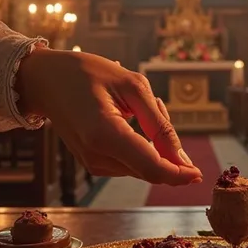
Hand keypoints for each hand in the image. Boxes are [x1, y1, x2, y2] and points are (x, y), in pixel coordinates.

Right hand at [16, 48, 201, 185]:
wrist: (47, 79)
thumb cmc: (89, 73)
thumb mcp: (132, 86)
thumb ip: (159, 124)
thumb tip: (181, 159)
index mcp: (105, 134)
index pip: (151, 167)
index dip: (179, 174)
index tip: (199, 172)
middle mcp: (96, 156)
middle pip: (149, 170)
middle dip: (167, 148)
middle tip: (154, 105)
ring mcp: (92, 163)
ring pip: (142, 166)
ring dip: (153, 143)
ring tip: (136, 105)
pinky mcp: (92, 163)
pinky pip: (129, 162)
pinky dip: (140, 146)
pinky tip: (128, 117)